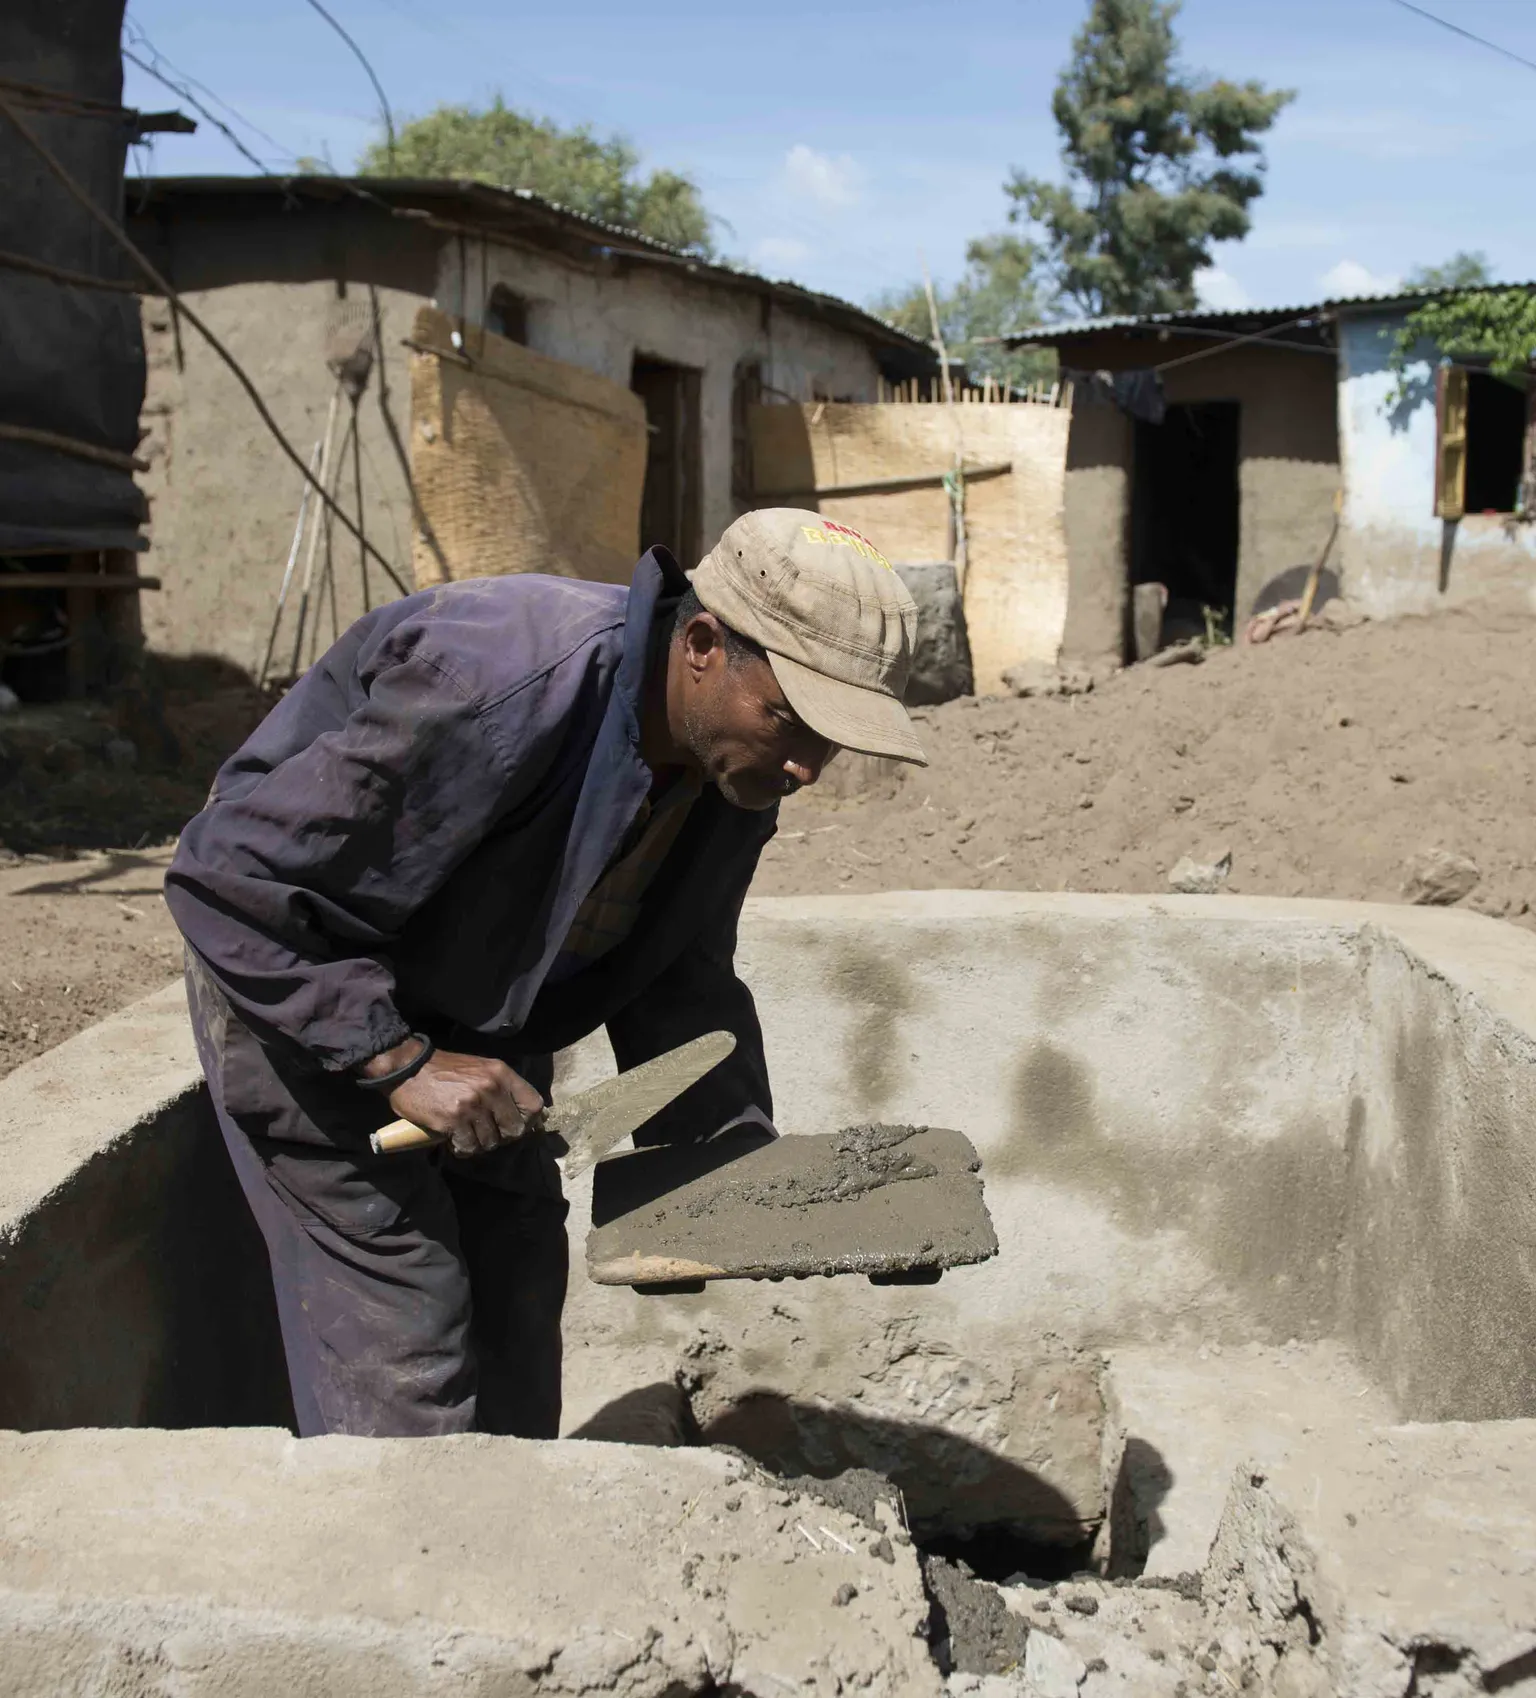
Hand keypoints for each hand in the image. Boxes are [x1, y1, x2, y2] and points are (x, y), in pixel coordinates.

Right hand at [363, 1043, 545, 1157]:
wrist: (407, 1067)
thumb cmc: (444, 1070)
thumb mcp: (480, 1069)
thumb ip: (502, 1088)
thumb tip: (524, 1115)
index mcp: (501, 1073)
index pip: (534, 1104)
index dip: (529, 1121)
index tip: (517, 1126)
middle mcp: (491, 1088)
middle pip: (515, 1129)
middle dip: (502, 1136)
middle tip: (486, 1133)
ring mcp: (473, 1105)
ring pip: (491, 1141)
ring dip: (478, 1143)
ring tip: (465, 1133)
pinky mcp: (454, 1120)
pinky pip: (469, 1147)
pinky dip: (462, 1148)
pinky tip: (454, 1140)